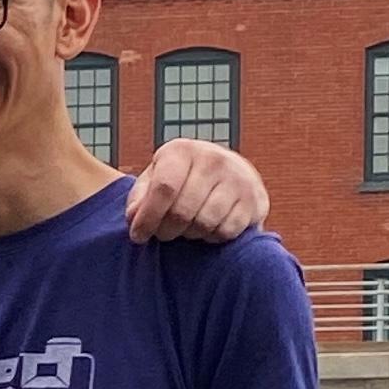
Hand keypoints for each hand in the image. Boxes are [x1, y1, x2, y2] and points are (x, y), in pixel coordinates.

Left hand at [126, 139, 267, 244]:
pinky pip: (225, 231)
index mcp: (182, 151)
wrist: (229, 172)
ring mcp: (238, 178)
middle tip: (163, 233)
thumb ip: (138, 199)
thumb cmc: (181, 180)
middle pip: (182, 212)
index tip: (138, 236)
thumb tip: (134, 218)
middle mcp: (213, 159)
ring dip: (190, 234)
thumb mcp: (154, 180)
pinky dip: (212, 237)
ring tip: (186, 227)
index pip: (163, 188)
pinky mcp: (255, 199)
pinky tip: (208, 227)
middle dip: (166, 231)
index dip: (148, 218)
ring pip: (204, 224)